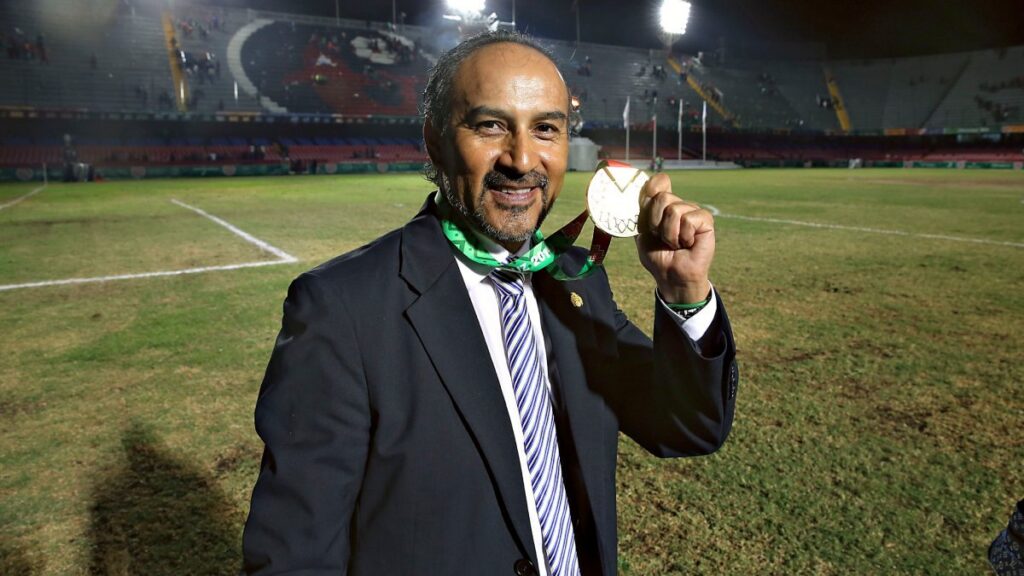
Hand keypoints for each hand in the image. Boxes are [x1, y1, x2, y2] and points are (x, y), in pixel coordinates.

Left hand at [635, 173, 714, 303]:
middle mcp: (678, 204)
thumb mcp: (642, 230)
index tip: (648, 212)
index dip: (651, 190)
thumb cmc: (657, 255)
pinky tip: (687, 244)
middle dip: (655, 222)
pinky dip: (683, 236)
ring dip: (669, 233)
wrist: (670, 275)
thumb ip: (643, 208)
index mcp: (662, 205)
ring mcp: (693, 211)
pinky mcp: (705, 221)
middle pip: (662, 197)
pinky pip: (688, 219)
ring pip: (674, 209)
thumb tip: (650, 185)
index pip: (658, 182)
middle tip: (661, 237)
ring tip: (674, 243)